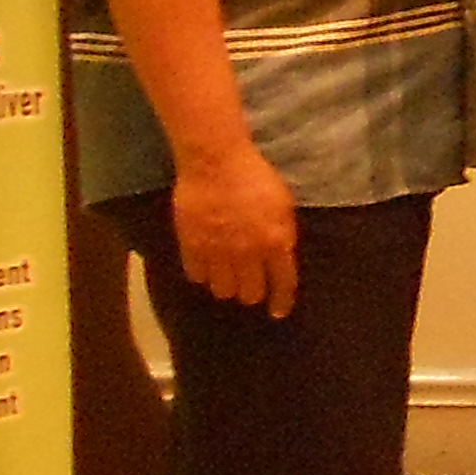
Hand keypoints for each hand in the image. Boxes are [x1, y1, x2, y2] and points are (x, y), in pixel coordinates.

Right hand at [171, 141, 302, 317]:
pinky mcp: (192, 246)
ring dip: (227, 286)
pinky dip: (202, 275)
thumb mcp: (283, 205)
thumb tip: (281, 257)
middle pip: (250, 293)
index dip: (281, 301)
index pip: (283, 284)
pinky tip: (206, 267)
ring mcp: (218, 252)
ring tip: (227, 277)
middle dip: (253, 293)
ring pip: (223, 290)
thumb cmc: (256, 176)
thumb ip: (282, 234)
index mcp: (276, 242)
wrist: (216, 162)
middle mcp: (248, 253)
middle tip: (250, 287)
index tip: (278, 312)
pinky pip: (197, 276)